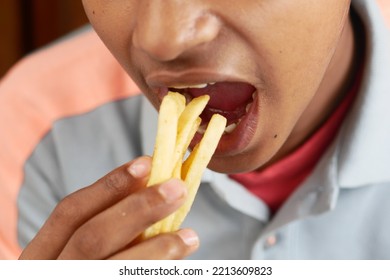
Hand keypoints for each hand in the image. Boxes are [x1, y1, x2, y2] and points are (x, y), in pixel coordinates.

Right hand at [19, 156, 198, 258]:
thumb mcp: (76, 252)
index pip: (70, 212)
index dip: (109, 185)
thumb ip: (103, 224)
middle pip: (93, 237)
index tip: (146, 164)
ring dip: (158, 249)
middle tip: (177, 190)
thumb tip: (146, 185)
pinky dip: (156, 270)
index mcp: (41, 254)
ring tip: (189, 237)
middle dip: (139, 209)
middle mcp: (54, 272)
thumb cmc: (81, 269)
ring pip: (117, 268)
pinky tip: (176, 264)